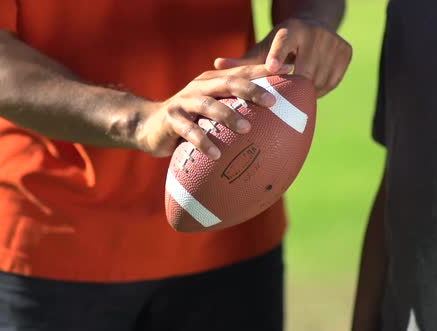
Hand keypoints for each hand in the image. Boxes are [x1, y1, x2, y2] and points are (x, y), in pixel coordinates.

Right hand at [135, 64, 290, 159]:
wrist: (148, 125)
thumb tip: (274, 123)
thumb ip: (235, 110)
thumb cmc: (190, 120)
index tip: (288, 72)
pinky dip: (203, 142)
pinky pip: (189, 131)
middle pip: (227, 83)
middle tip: (272, 101)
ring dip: (228, 116)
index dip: (263, 70)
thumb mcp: (211, 110)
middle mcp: (199, 87)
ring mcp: (184, 102)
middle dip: (250, 90)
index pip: (241, 72)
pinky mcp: (171, 120)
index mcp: (212, 81)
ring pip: (208, 105)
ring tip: (247, 128)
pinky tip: (216, 154)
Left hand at [214, 18, 351, 96]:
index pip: (284, 42)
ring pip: (319, 79)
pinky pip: (332, 82)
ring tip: (295, 95)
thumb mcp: (263, 50)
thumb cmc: (279, 46)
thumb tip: (216, 65)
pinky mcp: (346, 51)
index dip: (278, 54)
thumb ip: (243, 61)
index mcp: (291, 29)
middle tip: (282, 100)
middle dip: (293, 87)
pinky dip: (321, 90)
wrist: (313, 28)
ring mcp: (333, 41)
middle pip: (304, 69)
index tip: (272, 68)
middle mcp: (314, 32)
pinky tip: (310, 90)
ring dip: (307, 92)